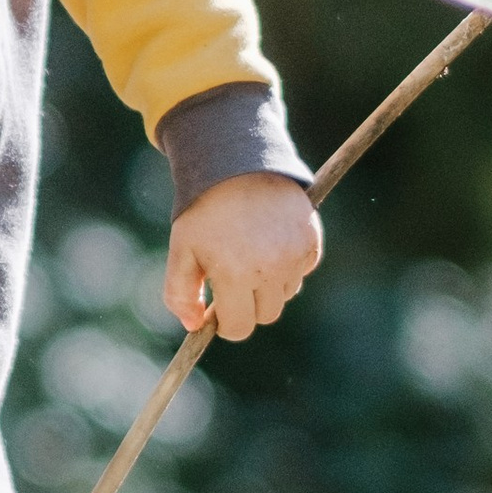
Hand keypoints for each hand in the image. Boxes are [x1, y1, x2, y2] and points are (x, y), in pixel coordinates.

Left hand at [163, 173, 320, 344]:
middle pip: (265, 315)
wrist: (237, 165)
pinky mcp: (311, 240)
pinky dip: (289, 264)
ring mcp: (295, 255)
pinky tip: (271, 240)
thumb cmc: (204, 211)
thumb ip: (180, 293)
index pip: (239, 327)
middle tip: (233, 277)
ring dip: (269, 284)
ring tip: (250, 252)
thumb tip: (194, 327)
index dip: (225, 323)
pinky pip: (303, 270)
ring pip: (285, 294)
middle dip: (247, 304)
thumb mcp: (181, 249)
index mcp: (235, 274)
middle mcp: (270, 268)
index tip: (218, 309)